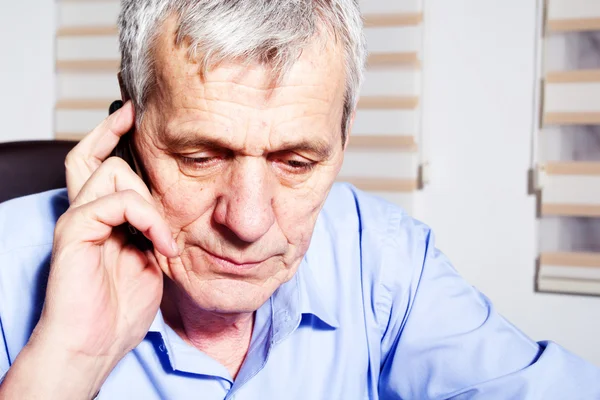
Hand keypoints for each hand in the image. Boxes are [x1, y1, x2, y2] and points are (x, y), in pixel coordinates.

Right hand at [0, 101, 177, 399]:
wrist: (96, 343)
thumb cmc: (122, 308)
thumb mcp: (150, 259)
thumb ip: (152, 228)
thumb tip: (166, 207)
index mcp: (102, 218)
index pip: (100, 165)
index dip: (112, 137)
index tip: (135, 115)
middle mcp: (85, 212)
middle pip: (93, 155)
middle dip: (117, 136)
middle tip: (136, 119)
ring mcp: (79, 219)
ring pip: (112, 171)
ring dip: (151, 202)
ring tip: (164, 239)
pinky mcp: (76, 231)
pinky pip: (116, 201)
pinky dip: (147, 219)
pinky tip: (160, 245)